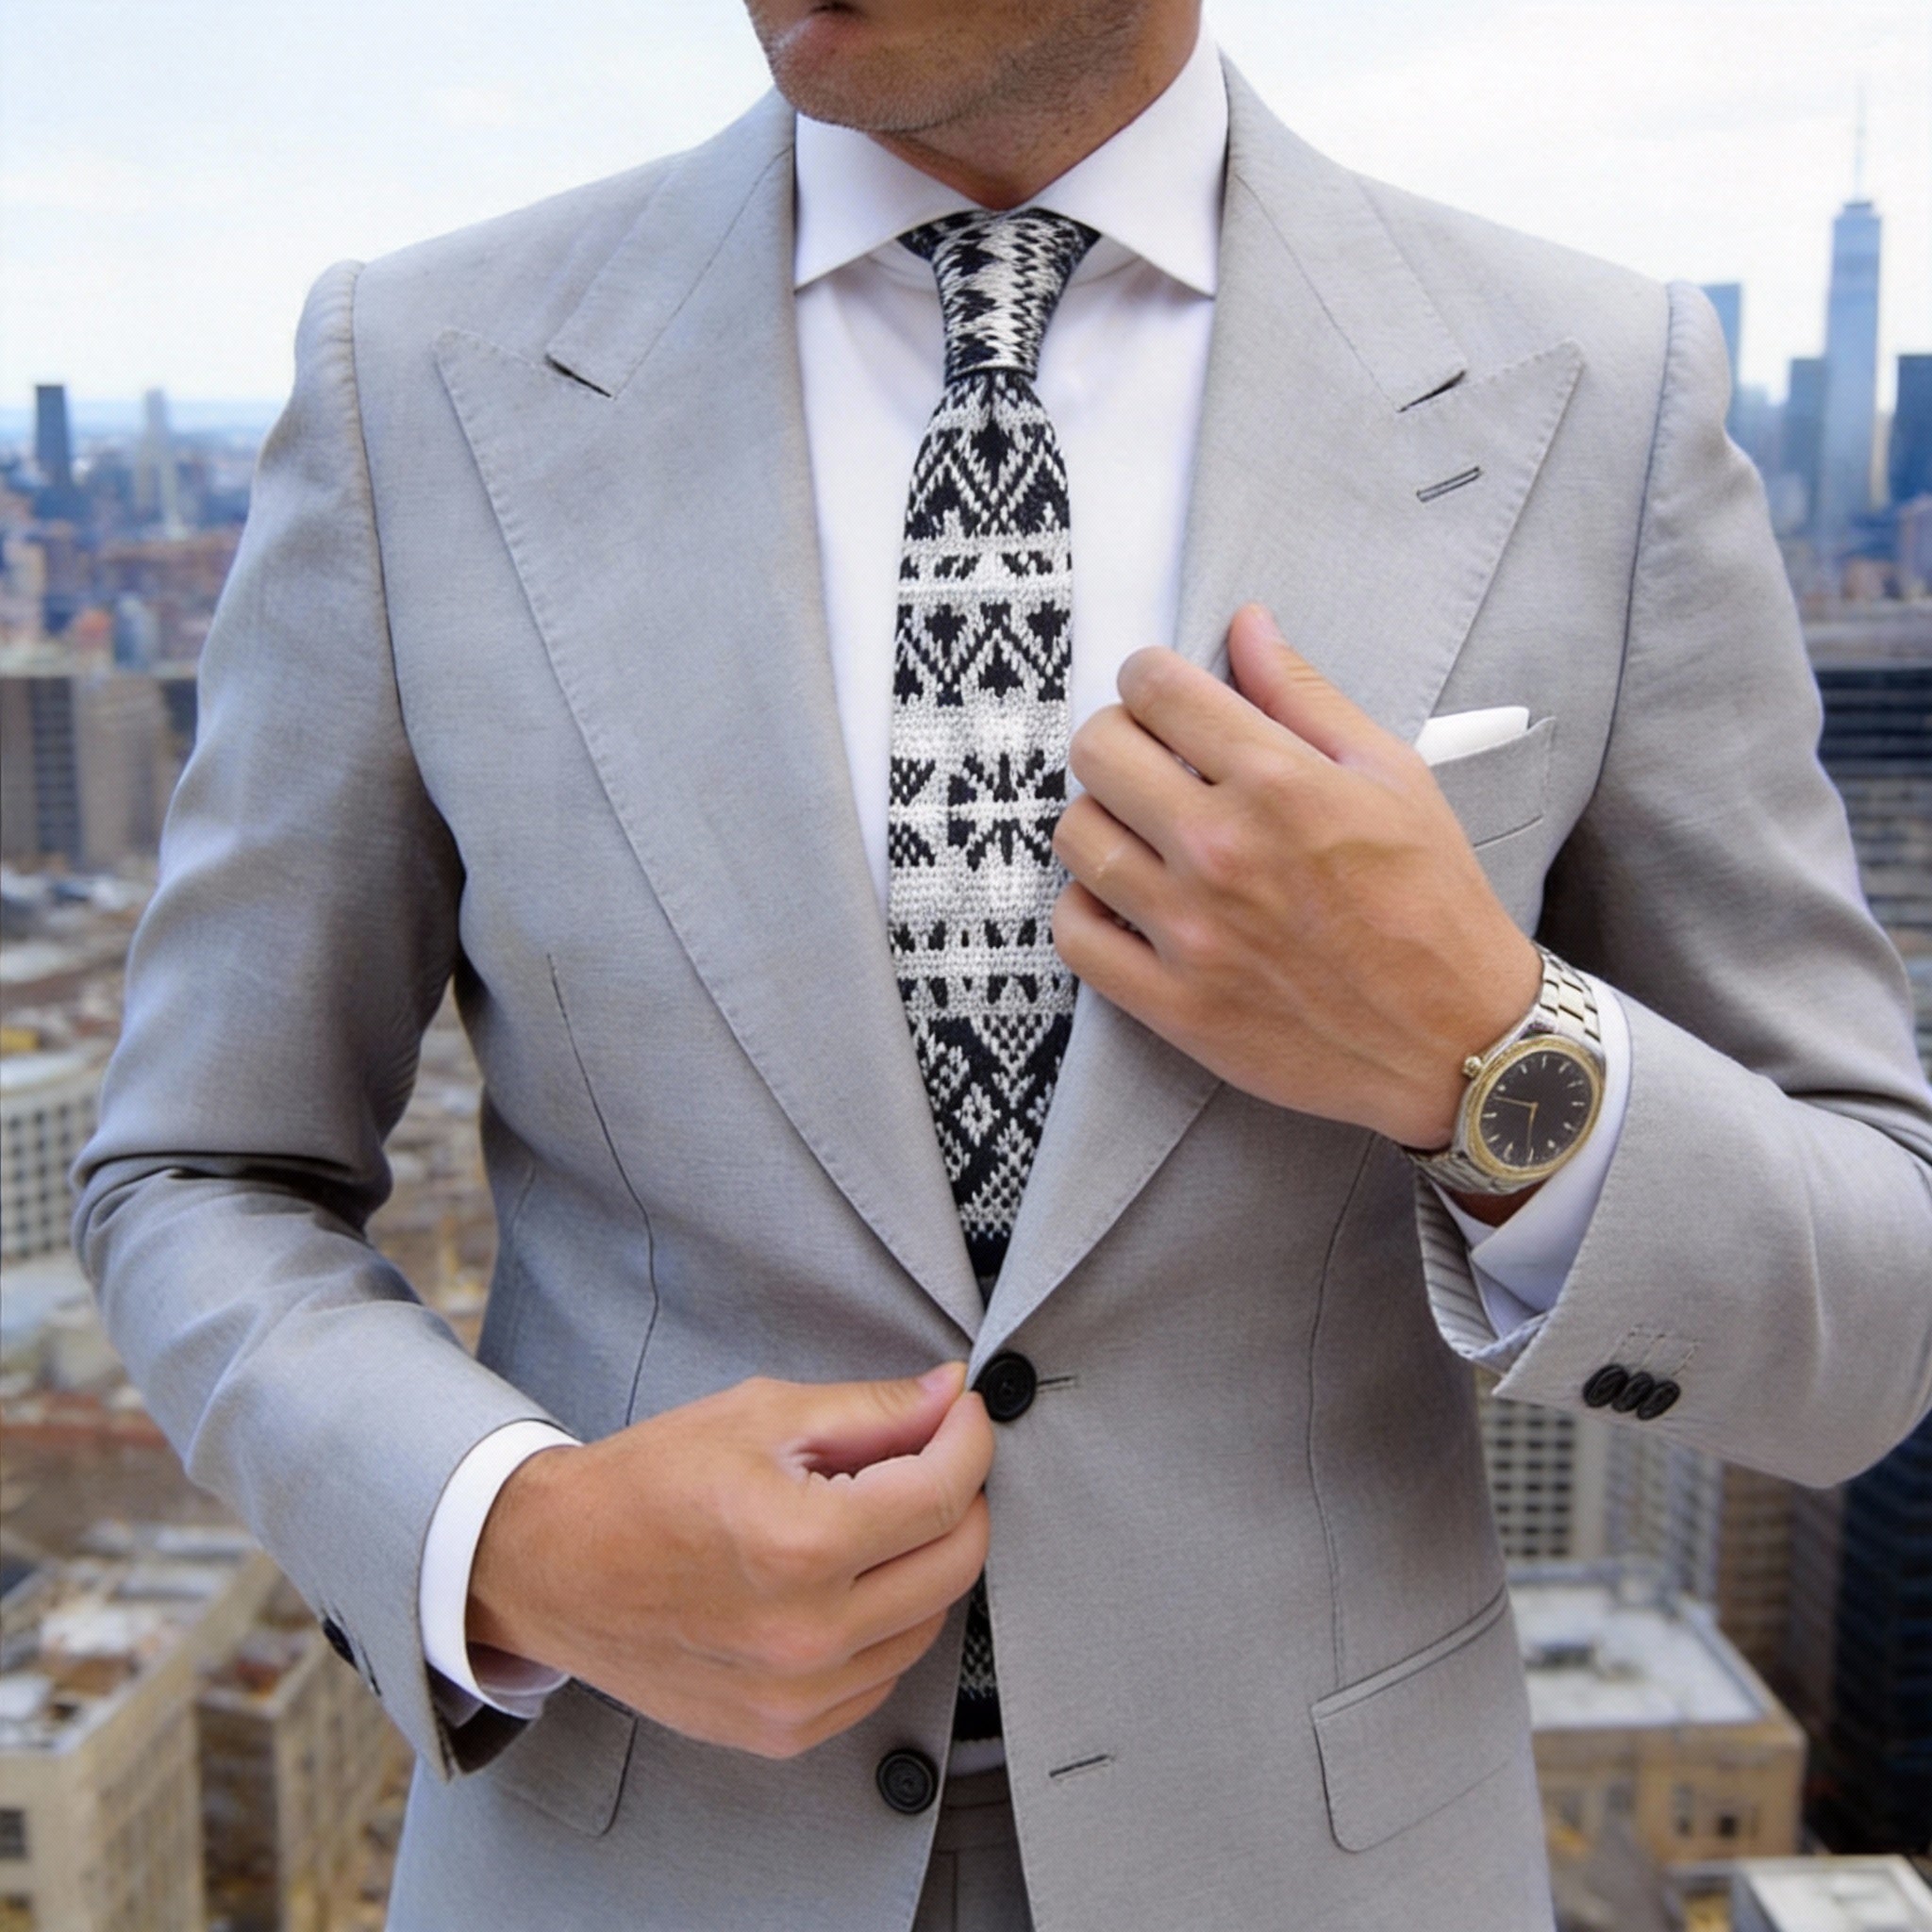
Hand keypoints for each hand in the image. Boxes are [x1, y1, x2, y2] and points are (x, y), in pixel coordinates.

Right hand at [467, 1364, 993, 1758]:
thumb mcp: (761, 1416)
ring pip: (929, 1621)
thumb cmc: (647, 1482)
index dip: (969, 1439)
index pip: (943, 1493)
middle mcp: (806, 1635)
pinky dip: (887, 1621)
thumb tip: (951, 1396)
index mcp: (799, 1544)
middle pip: (955, 1563)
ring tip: (875, 1516)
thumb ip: (872, 1411)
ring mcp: (795, 1696)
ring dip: (925, 1561)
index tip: (963, 1413)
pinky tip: (846, 1579)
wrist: (555, 1567)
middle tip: (930, 1456)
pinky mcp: (784, 1731)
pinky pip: (883, 1673)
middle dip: (960, 1496)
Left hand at [1051, 604, 1540, 1151]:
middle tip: (1152, 761)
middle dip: (1119, 738)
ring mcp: (1190, 932)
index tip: (1163, 696)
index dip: (1149, 678)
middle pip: (1097, 751)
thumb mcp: (1393, 776)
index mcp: (1278, 783)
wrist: (1457, 1039)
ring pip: (1076, 836)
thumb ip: (1306, 696)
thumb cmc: (1433, 903)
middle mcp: (1221, 850)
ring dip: (1103, 821)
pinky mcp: (1172, 1003)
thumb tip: (1246, 624)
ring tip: (1144, 833)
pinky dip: (1087, 909)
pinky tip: (1128, 901)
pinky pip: (1074, 933)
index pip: (1154, 687)